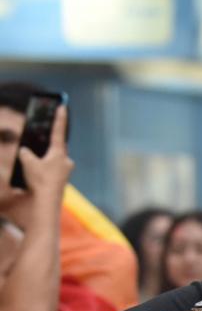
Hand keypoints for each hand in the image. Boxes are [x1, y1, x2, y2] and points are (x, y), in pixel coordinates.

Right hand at [0, 106, 72, 223]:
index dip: (59, 118)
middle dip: (47, 146)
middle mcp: (66, 162)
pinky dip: (43, 171)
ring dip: (43, 161)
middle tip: (39, 145)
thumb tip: (26, 152)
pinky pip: (51, 172)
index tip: (62, 105)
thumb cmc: (39, 182)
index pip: (59, 131)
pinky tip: (34, 177)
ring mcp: (65, 173)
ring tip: (33, 168)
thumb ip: (26, 154)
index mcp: (60, 153)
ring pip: (53, 161)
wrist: (46, 205)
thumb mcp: (28, 163)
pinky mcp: (61, 183)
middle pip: (56, 148)